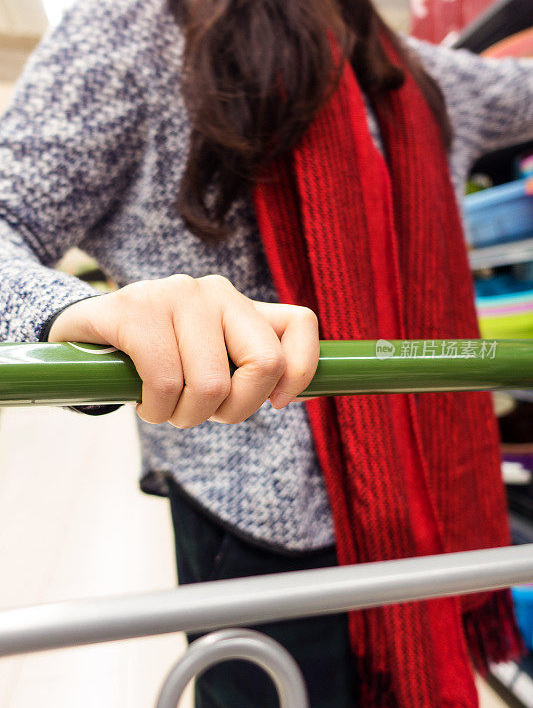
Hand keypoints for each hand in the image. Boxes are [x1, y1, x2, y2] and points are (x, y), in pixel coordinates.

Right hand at [48, 275, 319, 426]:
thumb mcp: (210, 358)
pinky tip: (144, 400)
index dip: (300, 372)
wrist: (87, 333)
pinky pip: (165, 381)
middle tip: (202, 412)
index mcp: (241, 304)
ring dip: (184, 416)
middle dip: (235, 409)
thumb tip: (290, 397)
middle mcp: (214, 291)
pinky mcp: (133, 309)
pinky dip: (156, 408)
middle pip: (264, 364)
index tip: (276, 403)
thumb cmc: (159, 356)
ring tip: (163, 406)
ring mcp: (173, 294)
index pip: (300, 323)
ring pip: (210, 385)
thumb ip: (248, 367)